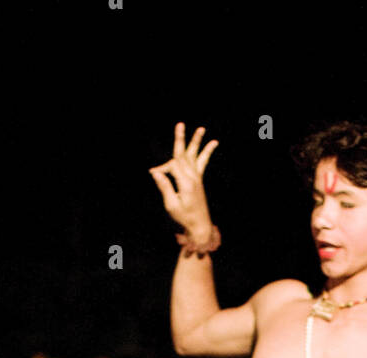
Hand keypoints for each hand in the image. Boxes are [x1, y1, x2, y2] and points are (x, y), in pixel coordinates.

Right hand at [148, 122, 217, 236]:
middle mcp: (193, 178)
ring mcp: (197, 178)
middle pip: (183, 155)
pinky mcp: (199, 180)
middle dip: (180, 139)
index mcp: (186, 184)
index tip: (153, 174)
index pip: (172, 166)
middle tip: (180, 124)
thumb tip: (156, 173)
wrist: (200, 226)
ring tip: (201, 129)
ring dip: (197, 141)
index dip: (162, 168)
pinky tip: (213, 143)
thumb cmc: (184, 217)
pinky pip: (203, 162)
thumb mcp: (171, 205)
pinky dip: (207, 152)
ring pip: (195, 155)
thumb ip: (165, 187)